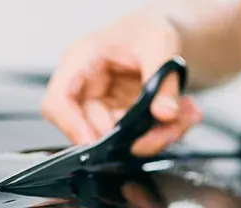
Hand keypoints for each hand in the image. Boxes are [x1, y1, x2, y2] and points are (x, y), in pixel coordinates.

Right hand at [42, 14, 201, 155]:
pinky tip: (182, 116)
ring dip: (155, 136)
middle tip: (169, 128)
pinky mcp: (121, 120)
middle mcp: (86, 88)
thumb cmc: (148, 29)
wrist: (158, 36)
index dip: (71, 127)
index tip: (97, 144)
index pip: (58, 102)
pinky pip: (137, 138)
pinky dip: (163, 132)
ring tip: (182, 116)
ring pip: (120, 140)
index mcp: (81, 60)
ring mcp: (102, 107)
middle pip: (95, 130)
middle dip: (135, 136)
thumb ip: (164, 81)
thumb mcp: (161, 44)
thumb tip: (164, 114)